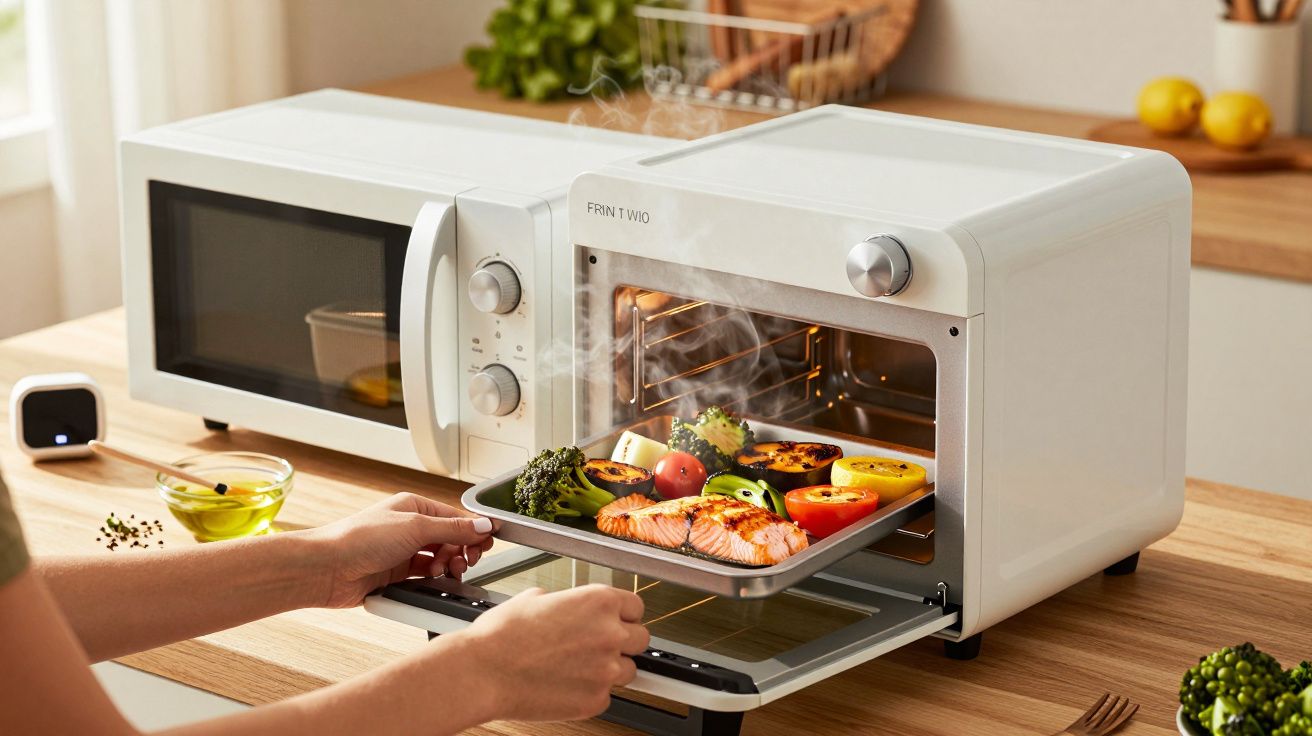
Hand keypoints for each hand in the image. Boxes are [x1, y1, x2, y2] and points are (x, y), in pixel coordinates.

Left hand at [301, 492, 494, 608]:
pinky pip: (424, 578)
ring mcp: (402, 553)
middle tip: (464, 561)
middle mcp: (409, 529)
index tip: (486, 544)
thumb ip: (453, 528)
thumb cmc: (360, 538)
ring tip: (443, 571)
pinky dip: (433, 580)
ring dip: (446, 566)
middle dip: (461, 551)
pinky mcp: (395, 576)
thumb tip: (483, 525)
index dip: (473, 531)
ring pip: (439, 561)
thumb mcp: (416, 527)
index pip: (455, 518)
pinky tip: (433, 580)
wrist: (327, 568)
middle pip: (450, 540)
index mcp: (414, 507)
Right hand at [457, 584, 649, 721]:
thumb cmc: (502, 635)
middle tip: (601, 645)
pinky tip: (566, 684)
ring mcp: (605, 670)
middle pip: (641, 638)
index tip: (618, 621)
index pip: (636, 607)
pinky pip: (605, 696)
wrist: (483, 671)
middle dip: (624, 642)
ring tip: (579, 667)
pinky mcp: (595, 700)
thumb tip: (569, 607)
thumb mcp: (536, 598)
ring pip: (628, 670)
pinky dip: (590, 692)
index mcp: (599, 602)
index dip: (624, 614)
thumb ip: (567, 602)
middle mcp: (609, 633)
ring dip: (610, 668)